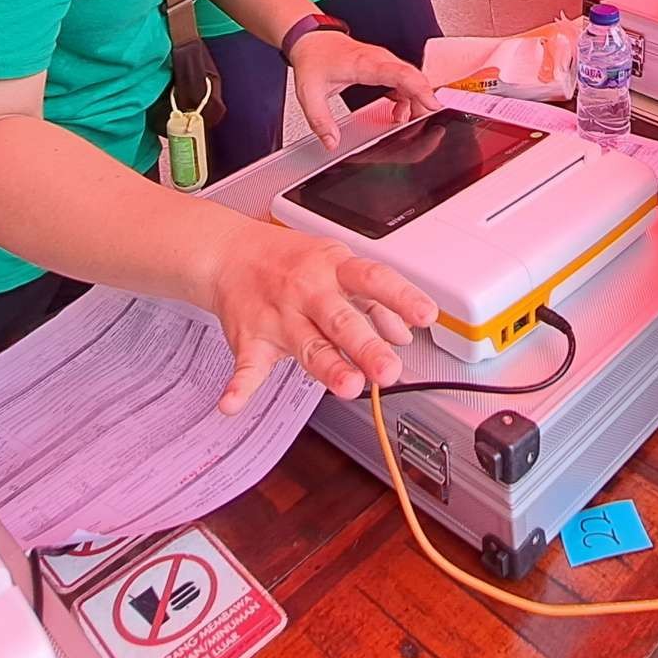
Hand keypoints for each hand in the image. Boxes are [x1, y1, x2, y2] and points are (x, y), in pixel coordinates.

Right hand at [202, 223, 438, 412]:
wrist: (231, 254)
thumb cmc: (292, 262)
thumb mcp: (338, 268)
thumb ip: (374, 303)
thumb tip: (403, 335)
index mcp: (334, 269)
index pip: (374, 280)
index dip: (402, 297)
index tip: (426, 315)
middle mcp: (308, 291)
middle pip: (341, 320)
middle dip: (366, 346)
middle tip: (389, 370)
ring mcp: (279, 316)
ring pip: (307, 345)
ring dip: (327, 367)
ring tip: (347, 386)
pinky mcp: (251, 339)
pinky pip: (246, 365)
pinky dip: (238, 386)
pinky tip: (232, 404)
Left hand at [285, 30, 437, 148]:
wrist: (312, 40)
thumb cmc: (314, 59)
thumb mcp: (308, 93)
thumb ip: (320, 120)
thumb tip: (331, 142)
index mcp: (364, 64)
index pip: (399, 73)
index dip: (419, 88)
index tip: (432, 104)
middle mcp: (380, 60)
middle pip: (413, 78)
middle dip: (425, 101)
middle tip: (429, 124)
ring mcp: (384, 62)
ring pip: (412, 80)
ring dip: (417, 101)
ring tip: (410, 124)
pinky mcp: (384, 67)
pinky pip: (405, 82)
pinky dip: (408, 98)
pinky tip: (399, 114)